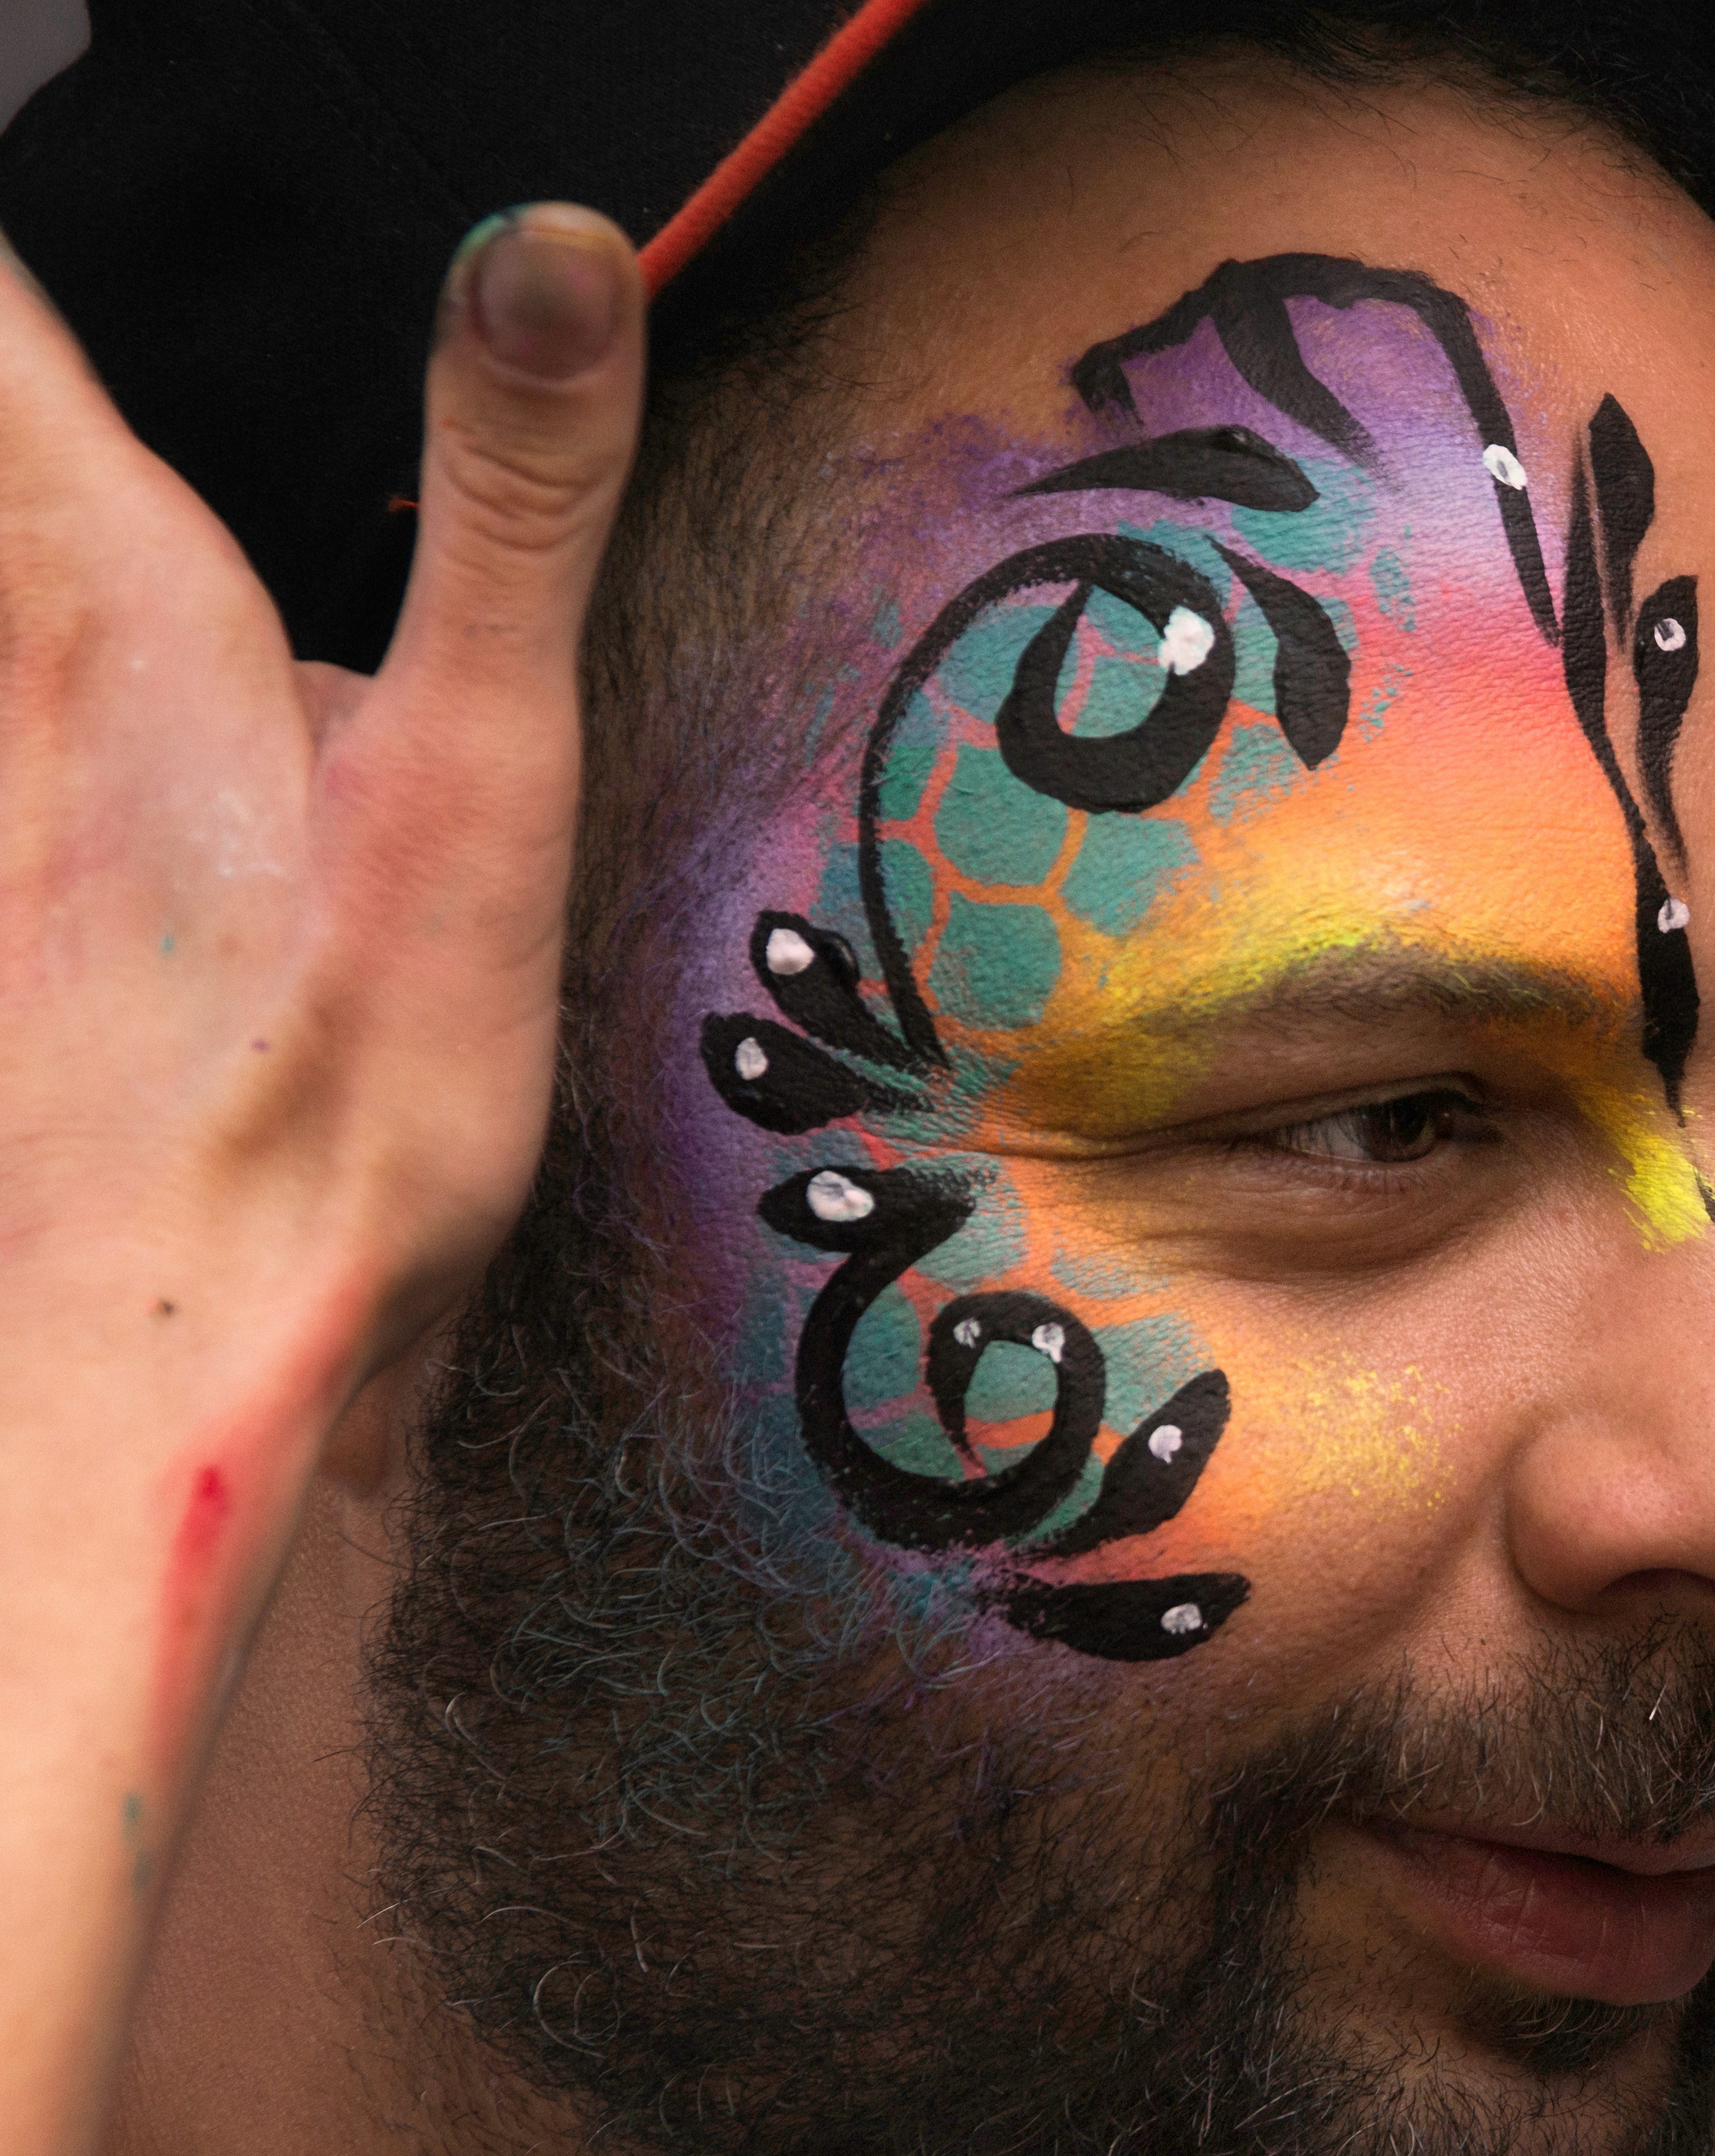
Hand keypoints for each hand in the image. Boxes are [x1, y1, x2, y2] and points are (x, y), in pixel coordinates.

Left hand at [0, 204, 641, 2155]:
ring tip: (156, 612)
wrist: (185, 1360)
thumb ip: (506, 502)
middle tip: (89, 264)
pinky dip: (57, 648)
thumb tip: (550, 249)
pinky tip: (124, 756)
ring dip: (45, 490)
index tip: (88, 95)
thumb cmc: (341, 1103)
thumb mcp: (478, 788)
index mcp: (108, 590)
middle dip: (31, 363)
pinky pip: (8, 721)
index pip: (3, 296)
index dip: (45, 168)